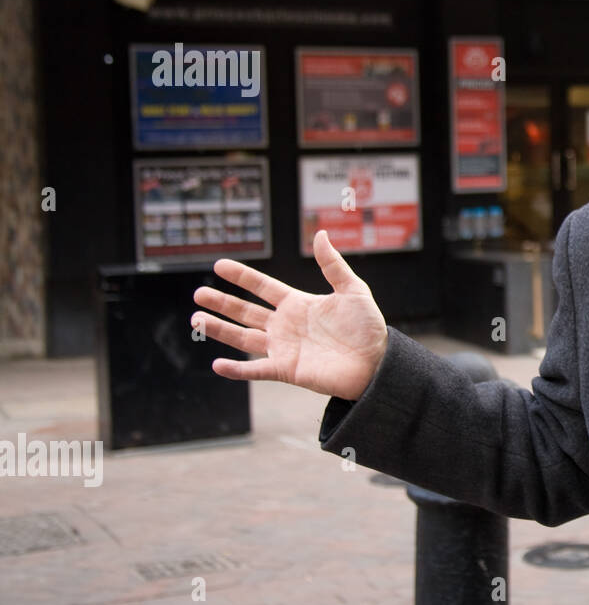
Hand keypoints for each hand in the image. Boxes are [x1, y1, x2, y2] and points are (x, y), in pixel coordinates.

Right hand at [192, 230, 388, 400]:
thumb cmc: (368, 327)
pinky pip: (256, 370)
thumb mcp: (353, 290)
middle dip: (222, 303)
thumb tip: (321, 234)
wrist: (377, 362)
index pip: (262, 287)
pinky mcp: (287, 370)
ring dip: (219, 330)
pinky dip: (237, 370)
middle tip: (198, 293)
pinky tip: (217, 364)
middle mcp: (286, 325)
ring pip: (243, 338)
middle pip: (246, 312)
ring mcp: (284, 348)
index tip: (219, 265)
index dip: (242, 277)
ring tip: (196, 319)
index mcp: (298, 304)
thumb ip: (332, 264)